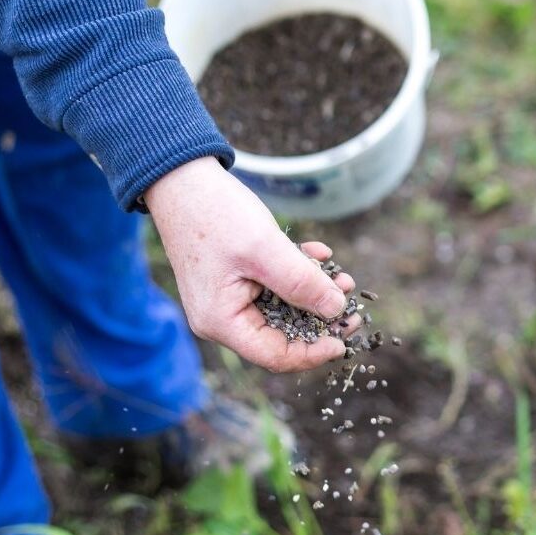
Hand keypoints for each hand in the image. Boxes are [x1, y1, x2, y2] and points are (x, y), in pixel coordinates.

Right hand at [144, 157, 357, 371]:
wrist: (183, 179)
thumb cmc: (215, 214)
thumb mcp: (266, 249)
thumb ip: (302, 283)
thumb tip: (336, 310)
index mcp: (221, 321)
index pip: (275, 355)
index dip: (314, 352)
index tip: (345, 338)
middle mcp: (222, 317)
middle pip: (281, 335)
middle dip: (320, 318)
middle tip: (353, 304)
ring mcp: (229, 298)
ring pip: (283, 308)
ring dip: (314, 292)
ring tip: (342, 277)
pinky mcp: (236, 278)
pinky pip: (274, 286)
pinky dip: (298, 272)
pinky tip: (318, 252)